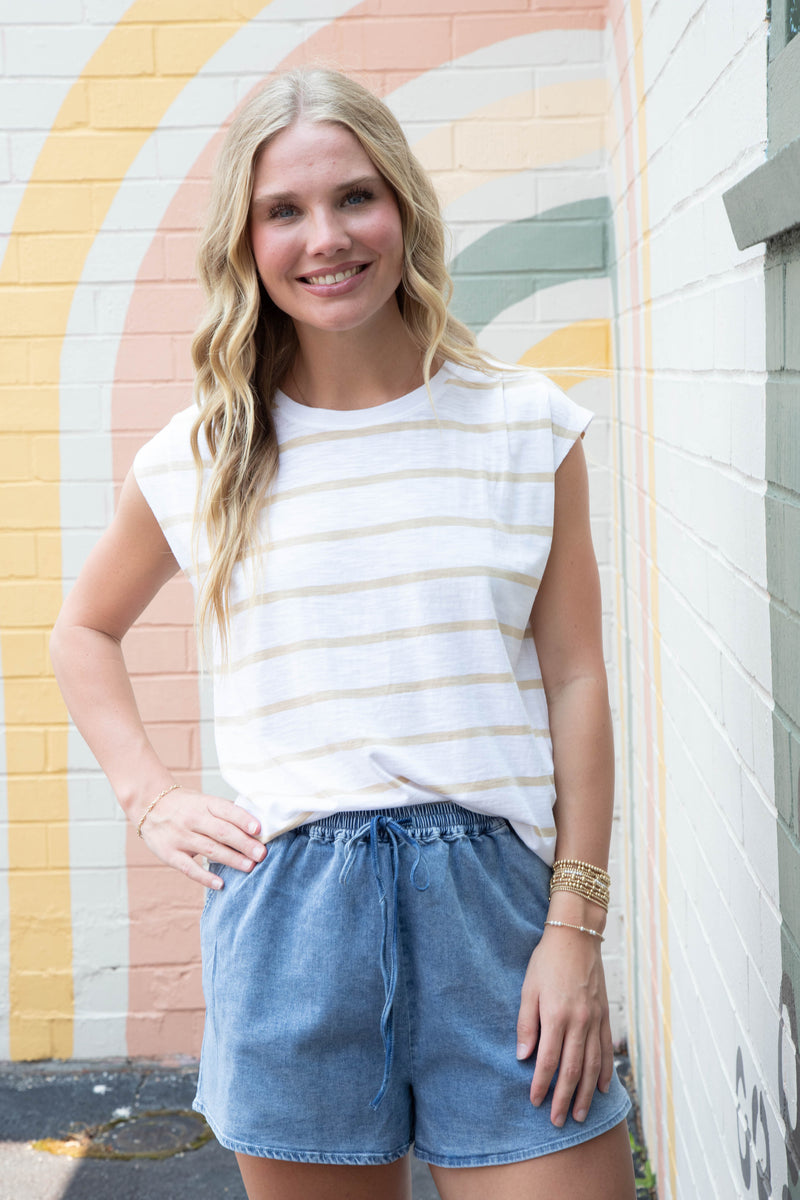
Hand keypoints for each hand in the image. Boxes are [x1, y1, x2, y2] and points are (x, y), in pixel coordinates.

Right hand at [138, 786, 265, 888]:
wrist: (149, 804)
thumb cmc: (186, 806)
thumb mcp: (204, 801)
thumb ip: (225, 813)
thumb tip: (255, 828)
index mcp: (205, 804)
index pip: (227, 810)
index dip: (243, 820)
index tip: (259, 830)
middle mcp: (193, 819)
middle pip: (222, 832)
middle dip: (243, 844)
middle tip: (261, 854)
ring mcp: (180, 837)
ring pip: (210, 849)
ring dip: (231, 859)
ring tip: (249, 867)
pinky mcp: (170, 854)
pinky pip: (189, 868)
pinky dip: (205, 877)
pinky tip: (220, 884)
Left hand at [516, 923, 613, 1125]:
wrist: (576, 937)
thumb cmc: (546, 961)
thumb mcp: (528, 988)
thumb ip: (526, 1024)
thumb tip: (523, 1057)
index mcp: (556, 1015)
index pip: (548, 1060)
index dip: (541, 1084)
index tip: (534, 1101)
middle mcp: (579, 1022)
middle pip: (573, 1070)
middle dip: (565, 1099)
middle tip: (558, 1121)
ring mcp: (595, 1020)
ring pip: (592, 1065)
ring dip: (587, 1093)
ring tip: (581, 1115)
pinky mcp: (605, 1015)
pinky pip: (606, 1050)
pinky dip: (605, 1071)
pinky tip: (603, 1088)